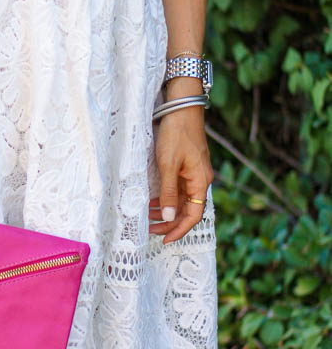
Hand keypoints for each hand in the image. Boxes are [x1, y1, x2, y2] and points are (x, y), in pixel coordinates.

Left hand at [149, 104, 213, 244]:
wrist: (181, 108)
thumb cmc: (176, 134)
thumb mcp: (168, 165)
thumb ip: (168, 193)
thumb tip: (169, 217)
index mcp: (200, 182)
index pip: (194, 216)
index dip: (179, 230)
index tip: (164, 239)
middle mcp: (200, 180)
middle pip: (188, 211)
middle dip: (170, 223)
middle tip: (150, 230)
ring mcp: (193, 174)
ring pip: (182, 201)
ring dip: (166, 211)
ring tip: (147, 216)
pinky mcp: (186, 167)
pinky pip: (178, 189)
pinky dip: (166, 198)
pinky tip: (153, 201)